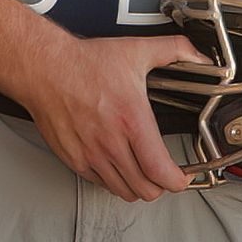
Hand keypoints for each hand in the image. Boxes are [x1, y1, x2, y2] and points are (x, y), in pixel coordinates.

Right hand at [15, 34, 211, 202]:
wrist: (43, 67)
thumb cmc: (83, 63)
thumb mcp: (134, 50)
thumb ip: (172, 50)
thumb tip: (197, 56)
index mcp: (130, 120)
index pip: (161, 172)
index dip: (178, 181)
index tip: (181, 175)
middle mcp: (111, 142)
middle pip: (146, 189)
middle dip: (160, 184)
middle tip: (162, 172)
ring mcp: (91, 154)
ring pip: (123, 191)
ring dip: (136, 185)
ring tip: (140, 170)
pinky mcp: (74, 159)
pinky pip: (100, 183)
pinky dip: (112, 179)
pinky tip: (115, 162)